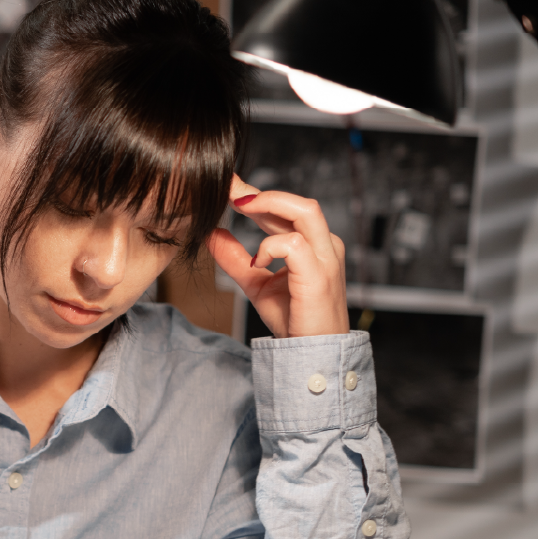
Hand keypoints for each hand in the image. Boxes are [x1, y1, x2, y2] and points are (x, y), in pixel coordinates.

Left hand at [206, 174, 349, 337]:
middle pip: (298, 202)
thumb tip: (212, 234)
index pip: (286, 210)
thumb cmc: (293, 318)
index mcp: (313, 244)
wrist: (312, 351)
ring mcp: (325, 257)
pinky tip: (256, 261)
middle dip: (260, 192)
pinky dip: (268, 247)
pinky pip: (293, 244)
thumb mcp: (255, 282)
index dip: (257, 196)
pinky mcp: (318, 274)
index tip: (229, 187)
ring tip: (240, 208)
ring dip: (269, 204)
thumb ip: (235, 258)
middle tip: (228, 189)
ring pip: (304, 210)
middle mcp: (324, 245)